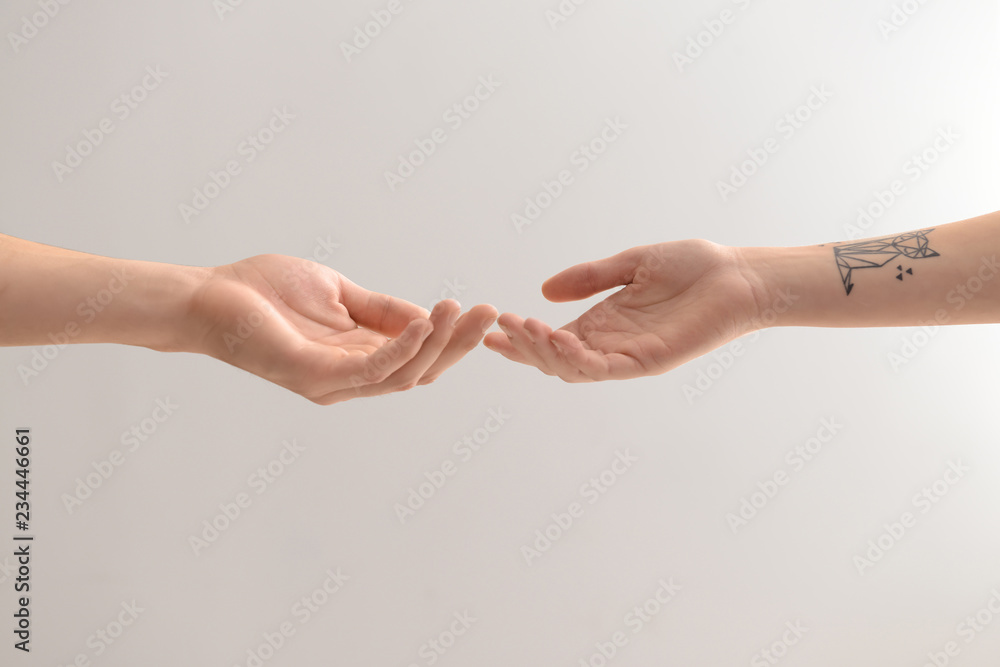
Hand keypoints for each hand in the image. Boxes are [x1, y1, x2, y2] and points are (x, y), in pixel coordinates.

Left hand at [189, 254, 496, 403]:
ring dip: (438, 342)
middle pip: (422, 371)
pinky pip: (371, 370)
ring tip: (459, 311)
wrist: (208, 295)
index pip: (419, 357)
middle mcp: (351, 378)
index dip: (454, 338)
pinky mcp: (314, 376)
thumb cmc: (264, 292)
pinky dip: (402, 348)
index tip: (482, 310)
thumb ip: (381, 308)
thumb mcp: (338, 293)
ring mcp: (333, 382)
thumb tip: (428, 315)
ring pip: (404, 374)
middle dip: (460, 344)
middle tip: (490, 313)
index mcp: (358, 357)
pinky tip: (424, 320)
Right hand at [483, 240, 764, 381]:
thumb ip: (589, 277)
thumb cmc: (694, 268)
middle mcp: (611, 345)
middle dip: (523, 348)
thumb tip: (544, 290)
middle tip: (498, 329)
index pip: (551, 340)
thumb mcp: (631, 264)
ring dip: (543, 353)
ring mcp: (629, 356)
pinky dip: (576, 359)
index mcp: (603, 324)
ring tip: (521, 329)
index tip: (489, 329)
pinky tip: (556, 339)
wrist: (739, 276)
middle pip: (554, 360)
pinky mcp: (649, 361)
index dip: (520, 339)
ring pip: (573, 369)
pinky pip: (604, 369)